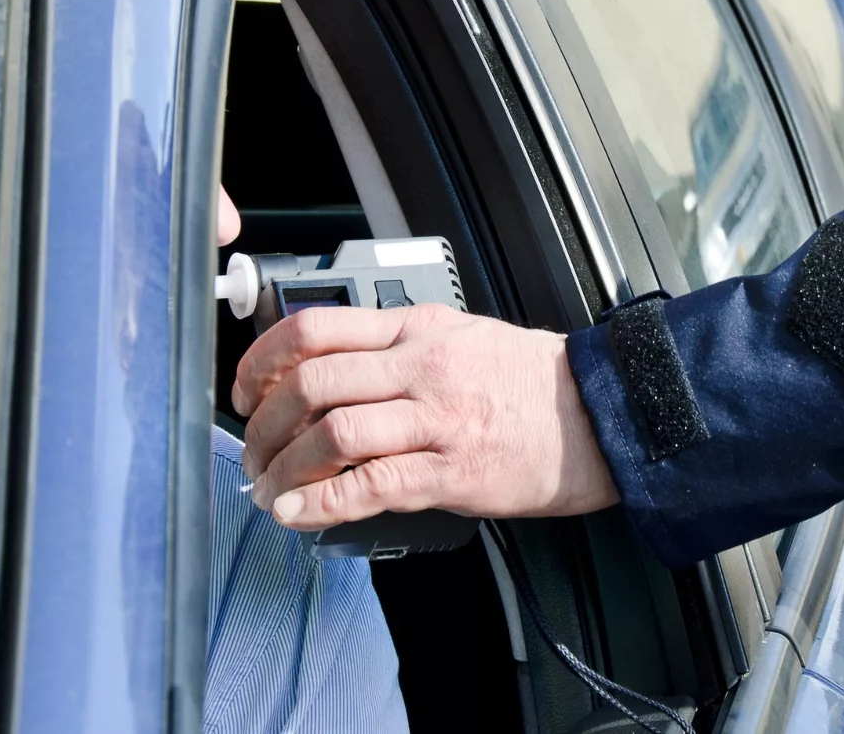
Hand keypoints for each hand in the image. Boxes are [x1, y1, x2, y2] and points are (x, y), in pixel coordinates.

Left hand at [233, 304, 619, 529]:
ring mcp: (436, 420)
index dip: (262, 361)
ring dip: (284, 469)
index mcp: (416, 329)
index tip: (245, 390)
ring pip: (332, 436)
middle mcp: (420, 367)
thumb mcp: (459, 334)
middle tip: (251, 451)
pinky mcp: (453, 472)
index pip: (315, 329)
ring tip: (270, 490)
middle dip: (263, 425)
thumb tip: (326, 369)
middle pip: (311, 384)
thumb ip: (395, 347)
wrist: (599, 413)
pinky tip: (299, 514)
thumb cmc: (531, 380)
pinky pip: (371, 486)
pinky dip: (322, 505)